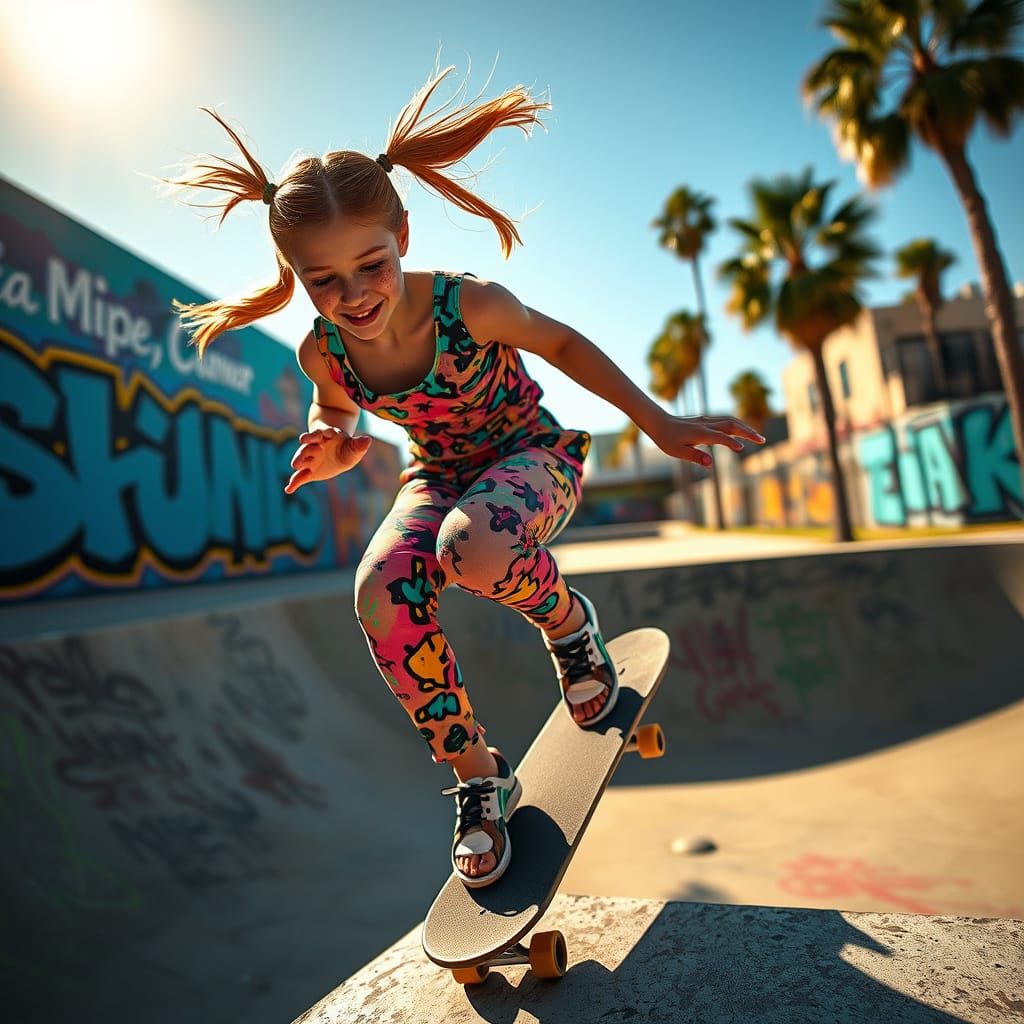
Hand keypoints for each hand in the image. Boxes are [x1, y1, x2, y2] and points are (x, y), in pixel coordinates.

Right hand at [284, 427, 371, 493]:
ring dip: (299, 461)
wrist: (338, 452)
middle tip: (301, 452)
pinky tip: (288, 489)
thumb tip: (368, 440)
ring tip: (295, 467)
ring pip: (302, 459)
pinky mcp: (309, 471)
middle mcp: (315, 446)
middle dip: (305, 449)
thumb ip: (358, 444)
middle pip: (308, 446)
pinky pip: (300, 477)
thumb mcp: (354, 446)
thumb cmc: (347, 448)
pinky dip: (294, 483)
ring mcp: (310, 458)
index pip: (320, 433)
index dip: (318, 434)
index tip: (317, 435)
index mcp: (326, 436)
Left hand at [650, 414, 764, 466]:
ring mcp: (706, 420)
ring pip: (730, 421)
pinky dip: (737, 424)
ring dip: (745, 427)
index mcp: (700, 433)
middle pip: (731, 425)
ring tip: (757, 436)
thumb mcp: (677, 452)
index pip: (720, 437)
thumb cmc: (667, 440)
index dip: (731, 443)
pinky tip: (742, 431)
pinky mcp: (706, 420)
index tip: (742, 449)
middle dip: (748, 432)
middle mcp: (706, 425)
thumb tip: (710, 464)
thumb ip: (695, 457)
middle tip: (762, 440)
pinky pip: (725, 420)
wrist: (658, 422)